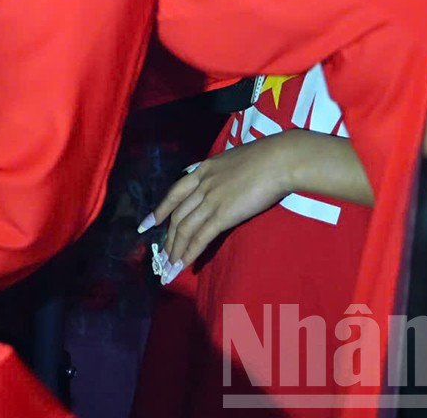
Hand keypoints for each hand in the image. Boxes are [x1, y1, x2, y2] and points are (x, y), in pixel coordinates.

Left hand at [139, 137, 299, 279]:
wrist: (279, 160)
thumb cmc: (266, 158)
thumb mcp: (232, 160)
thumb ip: (220, 172)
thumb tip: (219, 179)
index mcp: (202, 169)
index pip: (174, 194)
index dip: (159, 210)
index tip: (147, 224)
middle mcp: (201, 185)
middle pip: (177, 216)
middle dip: (167, 239)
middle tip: (161, 258)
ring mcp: (210, 200)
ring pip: (184, 229)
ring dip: (175, 251)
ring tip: (169, 268)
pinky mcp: (223, 215)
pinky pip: (200, 237)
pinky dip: (189, 252)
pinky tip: (184, 264)